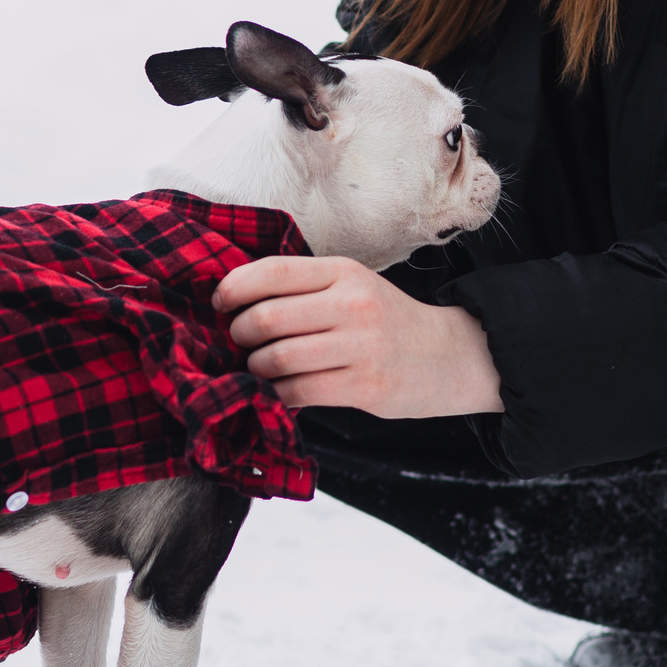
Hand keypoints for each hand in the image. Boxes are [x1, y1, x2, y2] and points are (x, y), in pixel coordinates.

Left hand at [212, 255, 503, 416]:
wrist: (447, 356)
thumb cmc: (385, 321)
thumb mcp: (351, 287)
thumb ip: (303, 288)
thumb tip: (234, 300)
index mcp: (343, 272)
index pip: (272, 272)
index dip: (234, 288)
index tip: (219, 303)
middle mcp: (352, 304)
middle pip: (266, 318)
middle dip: (238, 335)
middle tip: (237, 343)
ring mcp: (361, 347)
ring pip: (276, 359)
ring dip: (254, 369)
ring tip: (257, 369)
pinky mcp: (365, 386)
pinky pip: (299, 392)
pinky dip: (277, 395)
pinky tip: (278, 392)